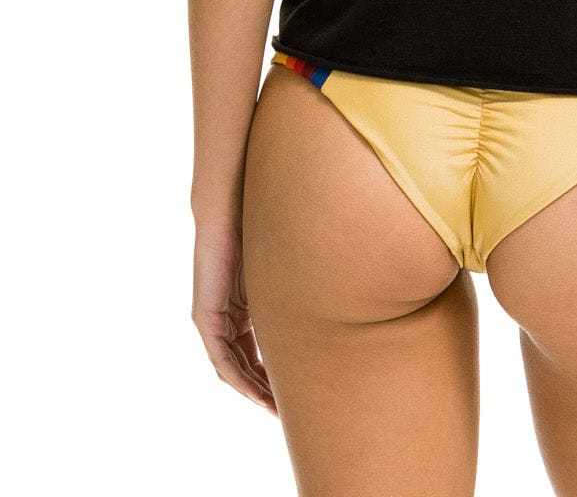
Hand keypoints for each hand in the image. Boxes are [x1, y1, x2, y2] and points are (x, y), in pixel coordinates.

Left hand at [192, 221, 278, 415]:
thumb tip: (325, 302)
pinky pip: (221, 359)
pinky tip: (257, 393)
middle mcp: (223, 319)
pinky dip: (239, 378)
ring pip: (232, 368)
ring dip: (253, 391)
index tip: (293, 393)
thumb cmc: (259, 233)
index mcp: (240, 310)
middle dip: (264, 391)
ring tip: (276, 409)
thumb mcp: (278, 276)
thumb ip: (288, 296)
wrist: (231, 211)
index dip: (271, 376)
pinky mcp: (206, 318)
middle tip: (287, 411)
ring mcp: (212, 320)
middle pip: (243, 367)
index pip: (253, 353)